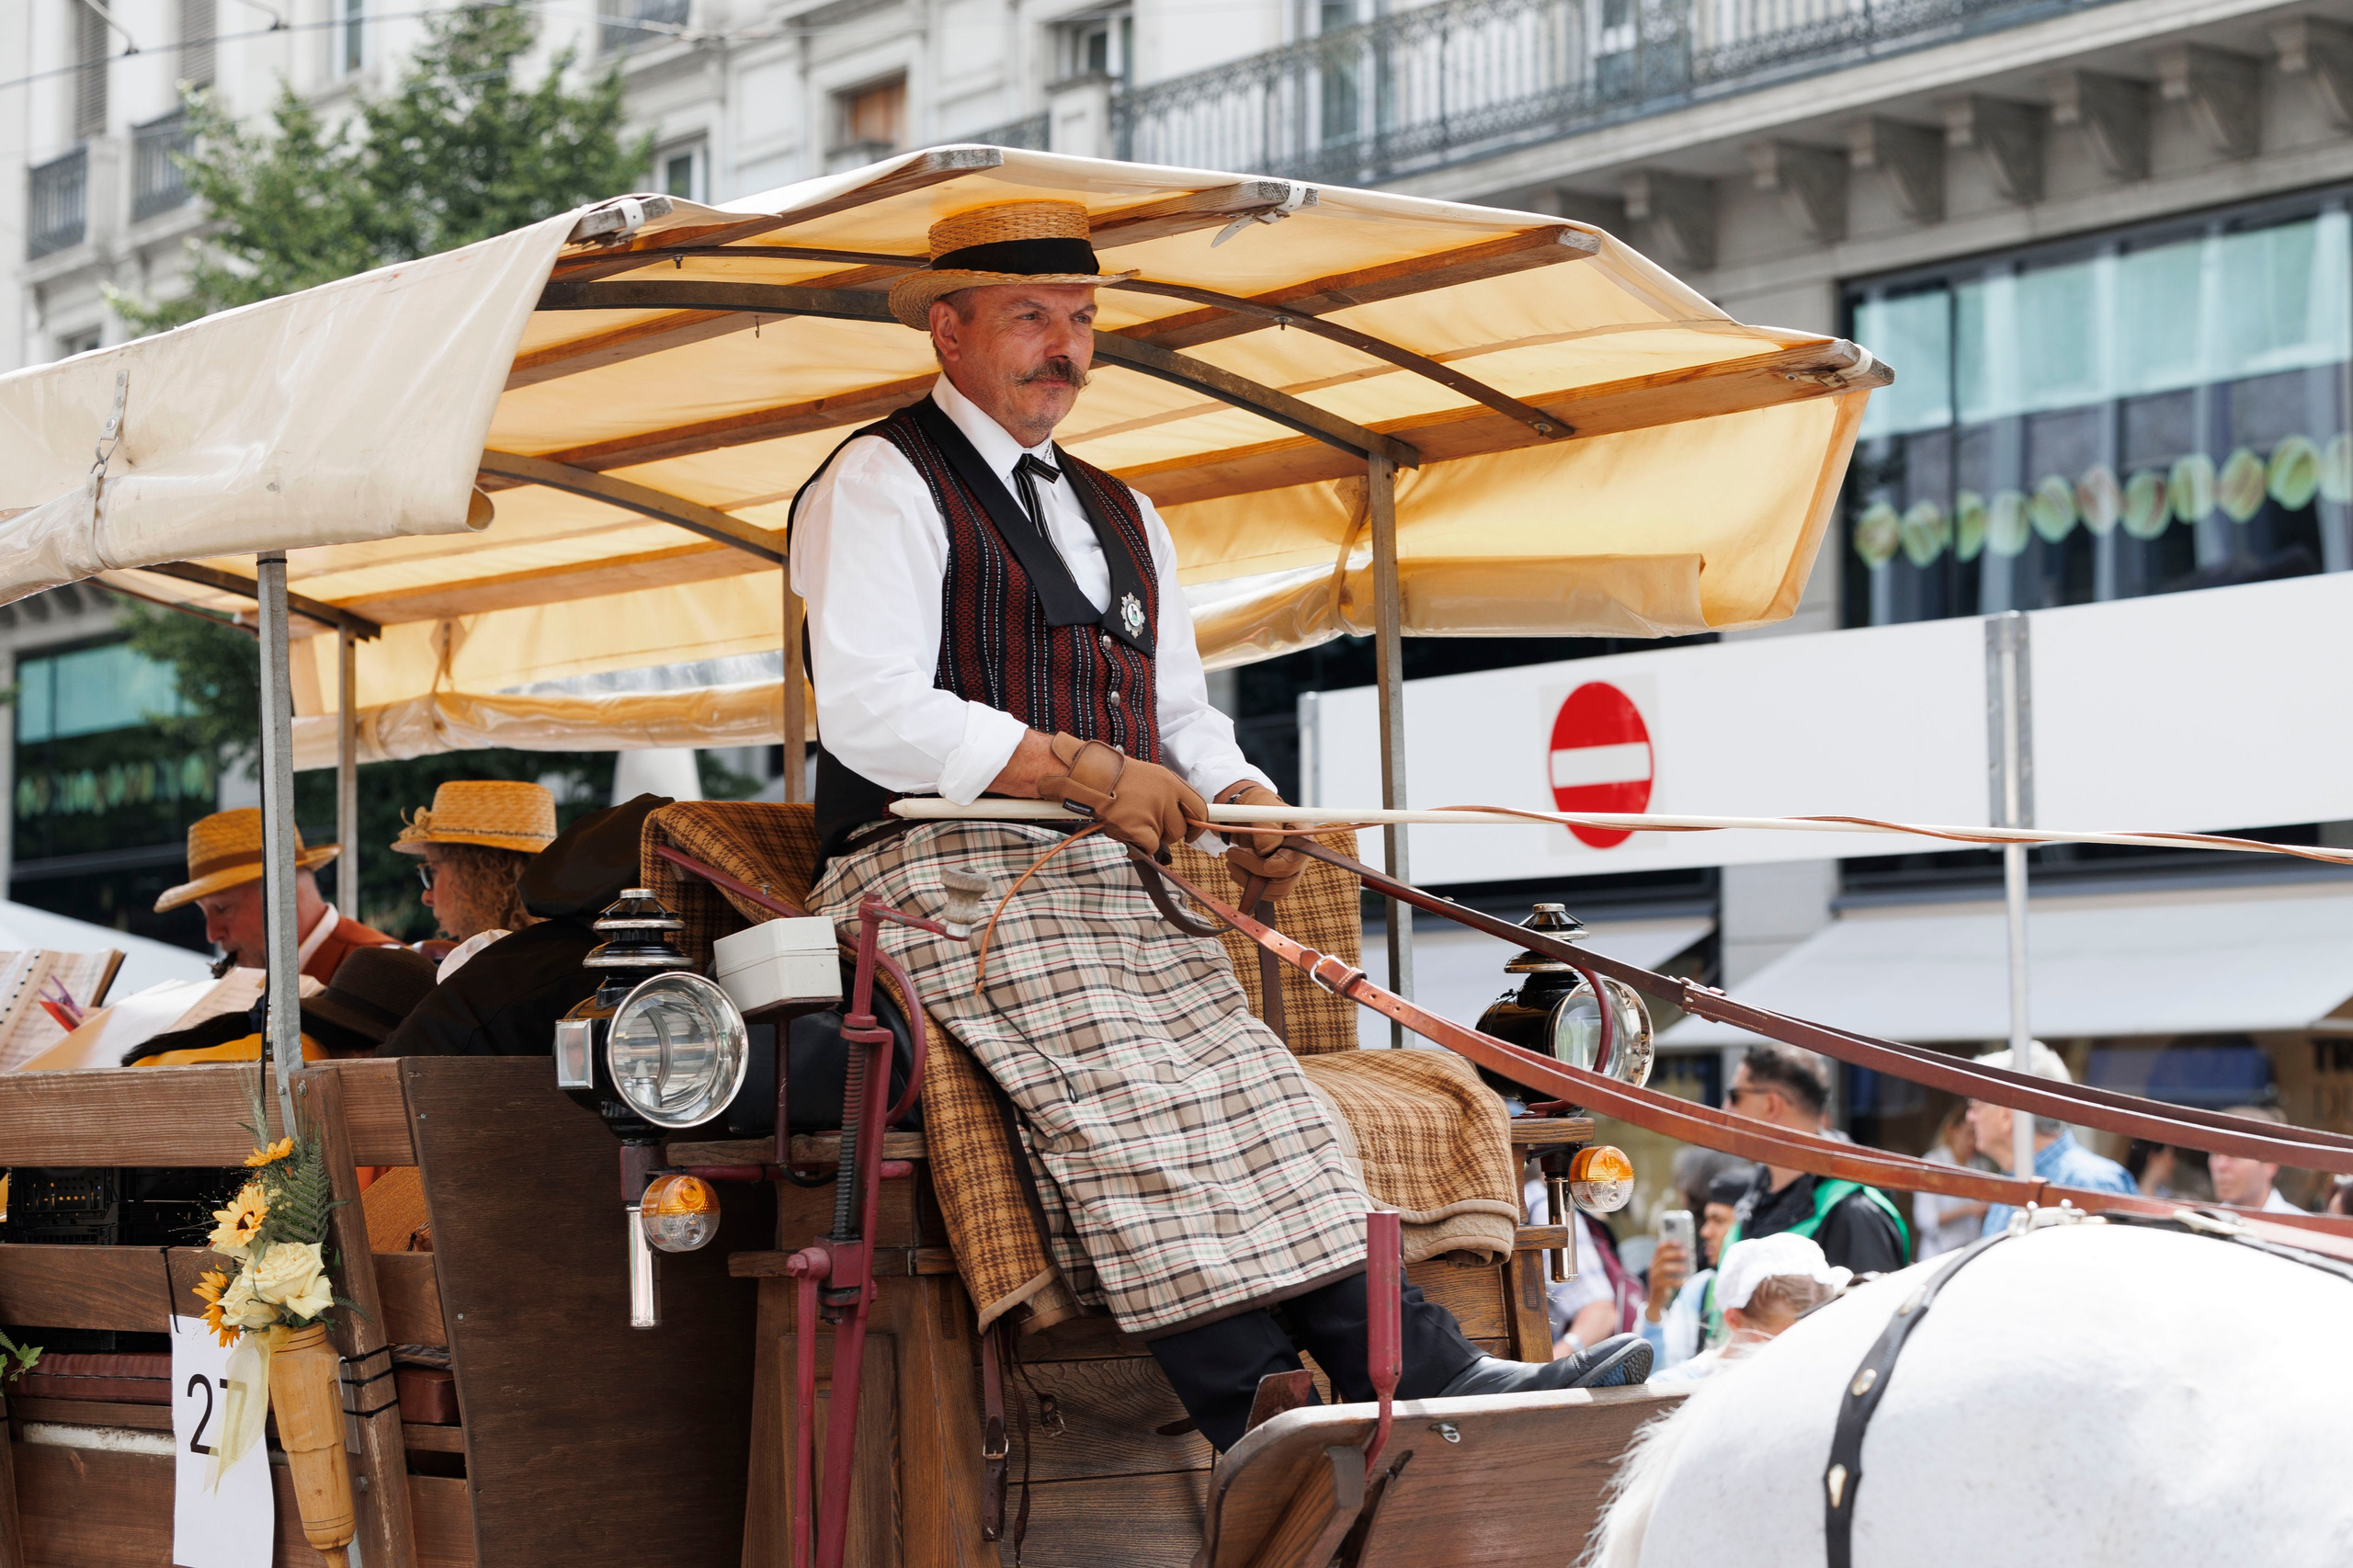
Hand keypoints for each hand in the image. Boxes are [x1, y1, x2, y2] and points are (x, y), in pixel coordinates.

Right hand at [1036, 734, 1203, 856]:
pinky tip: (1125, 835)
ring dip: (1148, 837)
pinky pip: (1149, 848)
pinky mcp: (1138, 827)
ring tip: (1129, 822)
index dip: (1198, 825)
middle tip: (1147, 826)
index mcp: (1170, 781)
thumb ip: (1166, 795)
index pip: (1199, 808)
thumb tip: (1181, 818)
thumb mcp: (1148, 777)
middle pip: (1180, 829)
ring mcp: (1151, 812)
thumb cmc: (1113, 776)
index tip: (1192, 833)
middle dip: (1166, 833)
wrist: (1087, 775)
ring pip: (1163, 839)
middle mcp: (1165, 796)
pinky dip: (1138, 848)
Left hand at [1218, 782, 1307, 905]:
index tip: (1251, 854)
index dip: (1276, 864)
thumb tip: (1266, 851)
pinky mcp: (1280, 878)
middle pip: (1286, 880)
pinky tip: (1236, 870)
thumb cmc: (1259, 807)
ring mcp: (1292, 870)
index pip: (1295, 859)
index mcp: (1303, 835)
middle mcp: (1301, 856)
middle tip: (1231, 855)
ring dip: (1249, 880)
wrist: (1253, 812)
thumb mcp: (1261, 810)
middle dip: (1254, 871)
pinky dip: (1249, 884)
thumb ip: (1266, 829)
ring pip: (1276, 890)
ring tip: (1231, 861)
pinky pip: (1268, 892)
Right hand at [1645, 1239, 1688, 1322]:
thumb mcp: (1668, 1272)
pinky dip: (1678, 1282)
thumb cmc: (1666, 1283)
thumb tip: (1687, 1255)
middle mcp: (1653, 1267)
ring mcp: (1654, 1277)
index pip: (1659, 1248)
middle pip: (1662, 1257)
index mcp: (1655, 1261)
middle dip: (1674, 1254)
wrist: (1656, 1301)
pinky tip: (1686, 1281)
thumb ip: (1674, 1263)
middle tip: (1685, 1253)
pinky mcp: (1657, 1286)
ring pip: (1664, 1268)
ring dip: (1676, 1267)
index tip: (1679, 1242)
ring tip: (1685, 1268)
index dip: (1668, 1244)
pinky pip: (1668, 1282)